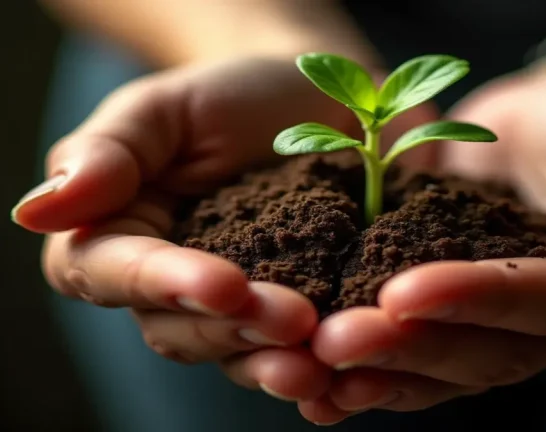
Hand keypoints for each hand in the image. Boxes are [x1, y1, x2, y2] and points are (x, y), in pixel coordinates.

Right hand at [13, 57, 435, 401]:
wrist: (324, 104)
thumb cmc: (234, 97)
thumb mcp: (167, 108)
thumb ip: (106, 153)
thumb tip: (36, 210)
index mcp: (122, 240)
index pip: (116, 274)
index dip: (165, 285)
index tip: (221, 284)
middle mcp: (175, 290)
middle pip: (182, 330)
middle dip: (235, 330)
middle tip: (293, 321)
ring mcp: (241, 311)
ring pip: (241, 355)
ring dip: (277, 365)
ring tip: (319, 364)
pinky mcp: (303, 317)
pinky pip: (301, 357)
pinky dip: (324, 373)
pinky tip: (351, 379)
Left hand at [303, 53, 545, 422]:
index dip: (479, 303)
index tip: (405, 291)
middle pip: (484, 349)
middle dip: (409, 347)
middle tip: (335, 340)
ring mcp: (505, 317)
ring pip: (443, 356)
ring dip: (379, 363)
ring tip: (315, 360)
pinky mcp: (459, 294)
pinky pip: (419, 332)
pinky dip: (374, 351)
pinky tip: (318, 366)